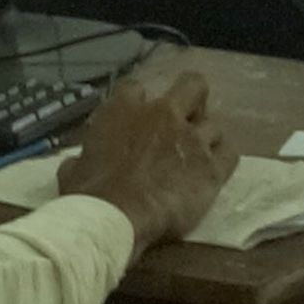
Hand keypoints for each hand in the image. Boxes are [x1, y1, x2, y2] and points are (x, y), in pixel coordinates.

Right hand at [56, 72, 231, 253]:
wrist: (117, 218)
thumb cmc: (89, 193)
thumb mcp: (73, 170)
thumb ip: (82, 158)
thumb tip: (77, 164)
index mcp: (123, 110)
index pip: (136, 88)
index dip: (138, 101)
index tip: (136, 117)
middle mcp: (162, 115)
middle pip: (192, 86)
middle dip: (192, 97)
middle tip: (187, 116)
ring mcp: (192, 139)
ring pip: (214, 124)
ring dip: (206, 137)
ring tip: (198, 155)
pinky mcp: (212, 166)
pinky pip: (230, 152)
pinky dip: (222, 159)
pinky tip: (213, 170)